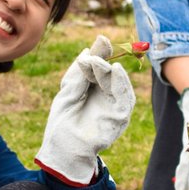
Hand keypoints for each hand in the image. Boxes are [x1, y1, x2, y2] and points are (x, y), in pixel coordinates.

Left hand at [35, 36, 135, 184]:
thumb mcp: (68, 92)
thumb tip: (87, 49)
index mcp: (92, 88)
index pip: (100, 67)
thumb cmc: (63, 123)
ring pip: (119, 83)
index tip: (101, 40)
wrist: (63, 149)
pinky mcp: (119, 118)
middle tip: (100, 47)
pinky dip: (123, 83)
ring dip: (111, 70)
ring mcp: (113, 106)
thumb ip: (78, 73)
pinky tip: (116, 70)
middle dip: (106, 58)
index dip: (101, 54)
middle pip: (111, 73)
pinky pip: (125, 98)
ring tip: (100, 62)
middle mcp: (105, 95)